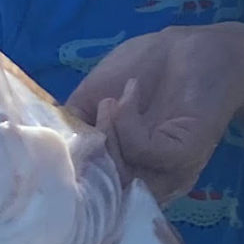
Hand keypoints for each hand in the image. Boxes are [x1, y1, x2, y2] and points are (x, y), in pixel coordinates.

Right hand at [65, 24, 243, 206]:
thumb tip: (50, 154)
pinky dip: (127, 121)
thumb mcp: (93, 97)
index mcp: (124, 171)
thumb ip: (74, 128)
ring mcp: (167, 170)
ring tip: (109, 102)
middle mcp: (146, 180)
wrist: (194, 47)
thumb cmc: (144, 70)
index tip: (56, 147)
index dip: (70, 177)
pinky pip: (142, 150)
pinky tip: (131, 93)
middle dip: (87, 154)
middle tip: (93, 111)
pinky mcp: (184, 152)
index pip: (91, 196)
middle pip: (102, 191)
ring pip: (122, 174)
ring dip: (107, 135)